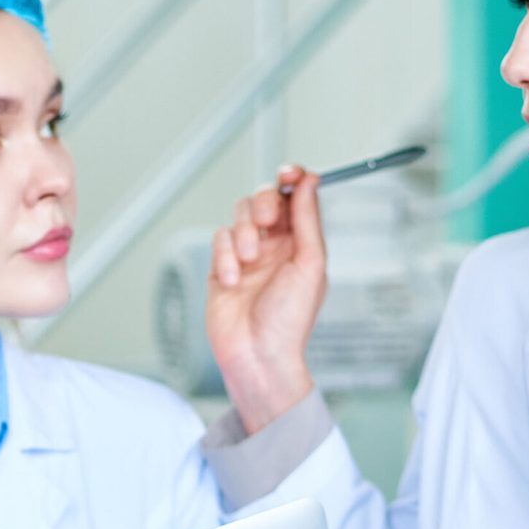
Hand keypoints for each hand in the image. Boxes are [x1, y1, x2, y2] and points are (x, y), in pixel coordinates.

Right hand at [206, 166, 327, 433]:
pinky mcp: (221, 267)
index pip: (296, 198)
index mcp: (301, 244)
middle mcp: (275, 246)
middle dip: (263, 203)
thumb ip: (308, 220)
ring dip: (242, 233)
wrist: (257, 356)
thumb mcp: (310, 265)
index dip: (292, 179)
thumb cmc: (290, 321)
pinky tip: (233, 281)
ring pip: (238, 217)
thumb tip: (310, 182)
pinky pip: (218, 241)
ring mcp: (247, 256)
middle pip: (264, 199)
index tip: (289, 172)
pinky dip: (224, 257)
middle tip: (265, 220)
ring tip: (249, 261)